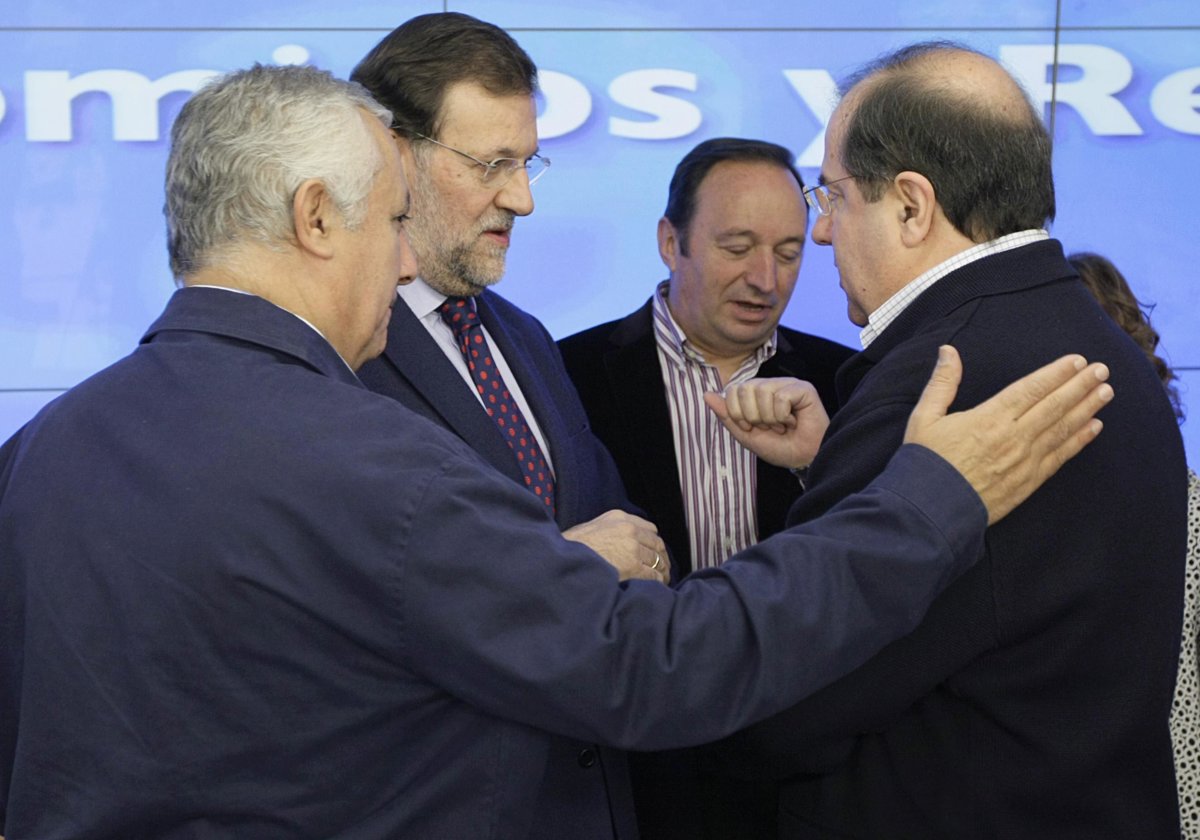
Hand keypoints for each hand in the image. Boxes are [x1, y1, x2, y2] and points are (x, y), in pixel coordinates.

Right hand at [563, 510, 669, 583]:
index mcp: (620, 518)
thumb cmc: (572, 546)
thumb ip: (611, 530)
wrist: (565, 558)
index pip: (649, 528)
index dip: (653, 542)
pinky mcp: (634, 566)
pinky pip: (653, 574)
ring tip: (662, 579)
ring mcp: (633, 548)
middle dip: (661, 557)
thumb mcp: (592, 527)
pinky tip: (656, 586)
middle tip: (662, 568)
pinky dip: (657, 581)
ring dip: (661, 570)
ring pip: (658, 559)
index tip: (654, 551)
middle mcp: (630, 530)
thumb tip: (619, 543)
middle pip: (657, 543)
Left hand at [703, 378, 830, 467]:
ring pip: (762, 391)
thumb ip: (726, 415)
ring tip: (782, 425)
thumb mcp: (745, 434)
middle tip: (768, 427)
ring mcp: (786, 384)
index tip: (751, 428)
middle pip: (744, 389)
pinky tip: (794, 421)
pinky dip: (783, 416)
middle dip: (753, 416)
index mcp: (753, 394)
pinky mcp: (802, 388)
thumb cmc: (778, 447)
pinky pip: (781, 397)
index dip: (737, 414)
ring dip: (769, 418)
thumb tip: (706, 394)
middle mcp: (769, 385)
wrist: (803, 459)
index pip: (732, 390)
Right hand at [905, 345, 1110, 523]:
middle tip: (1102, 370)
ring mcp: (1025, 461)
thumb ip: (942, 383)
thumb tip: (948, 351)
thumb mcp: (924, 417)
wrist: (929, 510)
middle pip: (1054, 406)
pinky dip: (1079, 441)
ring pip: (1062, 429)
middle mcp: (1014, 437)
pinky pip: (1060, 457)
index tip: (1077, 361)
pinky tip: (1094, 428)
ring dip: (1086, 409)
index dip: (1056, 373)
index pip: (1031, 389)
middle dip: (1080, 386)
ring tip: (1105, 392)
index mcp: (989, 418)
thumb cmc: (925, 462)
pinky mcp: (1028, 482)